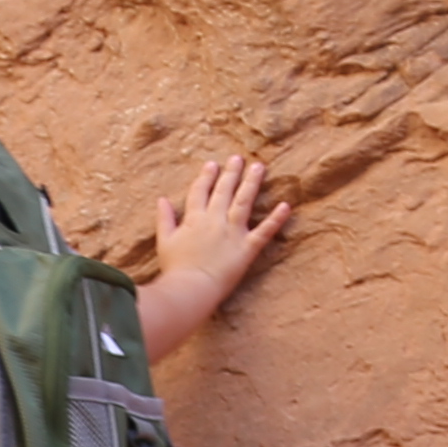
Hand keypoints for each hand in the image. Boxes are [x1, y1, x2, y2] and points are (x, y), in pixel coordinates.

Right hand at [152, 153, 290, 293]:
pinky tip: (286, 205)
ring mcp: (232, 233)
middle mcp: (215, 220)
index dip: (206, 177)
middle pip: (224, 191)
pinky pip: (264, 231)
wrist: (190, 289)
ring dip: (252, 183)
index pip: (200, 192)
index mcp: (194, 219)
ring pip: (244, 202)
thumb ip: (164, 219)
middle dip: (231, 173)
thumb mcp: (164, 241)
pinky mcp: (247, 248)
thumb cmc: (174, 269)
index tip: (212, 164)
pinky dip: (276, 219)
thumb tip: (161, 199)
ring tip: (259, 167)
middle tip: (238, 158)